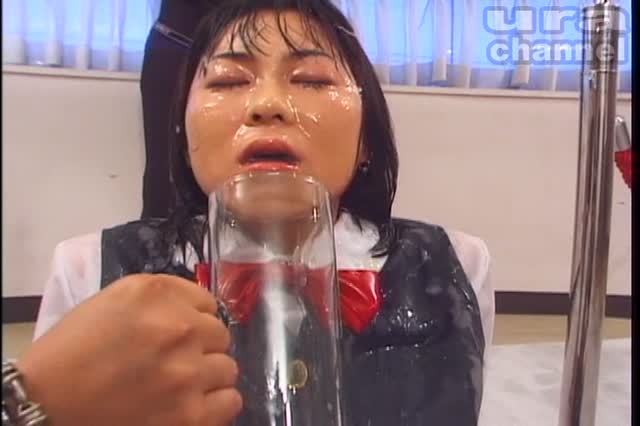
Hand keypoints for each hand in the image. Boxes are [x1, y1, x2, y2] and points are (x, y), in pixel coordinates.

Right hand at [18, 274, 242, 425]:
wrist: (47, 401)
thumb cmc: (75, 348)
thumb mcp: (116, 298)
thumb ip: (165, 296)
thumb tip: (202, 309)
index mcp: (158, 295)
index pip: (209, 304)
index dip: (195, 320)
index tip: (179, 334)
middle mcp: (179, 328)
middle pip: (220, 335)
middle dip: (201, 347)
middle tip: (174, 361)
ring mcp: (188, 373)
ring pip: (228, 368)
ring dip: (208, 375)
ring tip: (180, 385)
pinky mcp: (190, 415)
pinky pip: (230, 401)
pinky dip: (216, 403)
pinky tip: (193, 403)